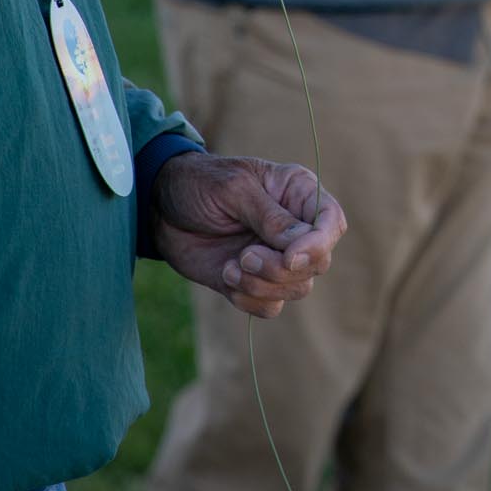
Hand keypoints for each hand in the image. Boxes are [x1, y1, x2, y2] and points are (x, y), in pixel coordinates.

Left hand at [151, 151, 345, 318]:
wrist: (158, 206)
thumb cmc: (199, 183)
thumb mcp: (234, 189)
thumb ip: (270, 217)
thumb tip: (301, 248)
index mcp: (297, 194)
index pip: (332, 223)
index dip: (319, 245)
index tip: (290, 258)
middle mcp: (293, 228)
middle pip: (318, 262)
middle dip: (282, 269)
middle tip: (245, 256)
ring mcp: (274, 257)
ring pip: (297, 288)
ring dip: (263, 285)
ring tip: (231, 266)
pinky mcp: (252, 281)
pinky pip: (270, 306)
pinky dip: (250, 299)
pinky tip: (225, 277)